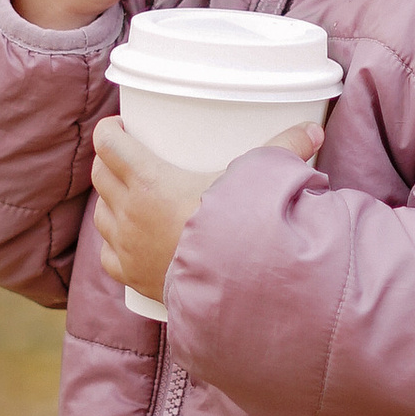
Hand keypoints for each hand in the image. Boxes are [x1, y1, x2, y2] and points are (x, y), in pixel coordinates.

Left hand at [90, 117, 322, 305]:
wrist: (233, 288)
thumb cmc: (241, 227)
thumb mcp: (259, 180)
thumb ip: (285, 150)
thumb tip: (313, 130)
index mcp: (149, 180)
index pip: (108, 144)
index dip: (110, 131)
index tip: (122, 127)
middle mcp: (129, 212)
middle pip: (100, 175)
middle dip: (110, 161)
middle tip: (128, 156)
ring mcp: (126, 247)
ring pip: (101, 213)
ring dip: (111, 201)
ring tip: (130, 196)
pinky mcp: (131, 276)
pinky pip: (108, 253)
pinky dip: (115, 242)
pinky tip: (130, 239)